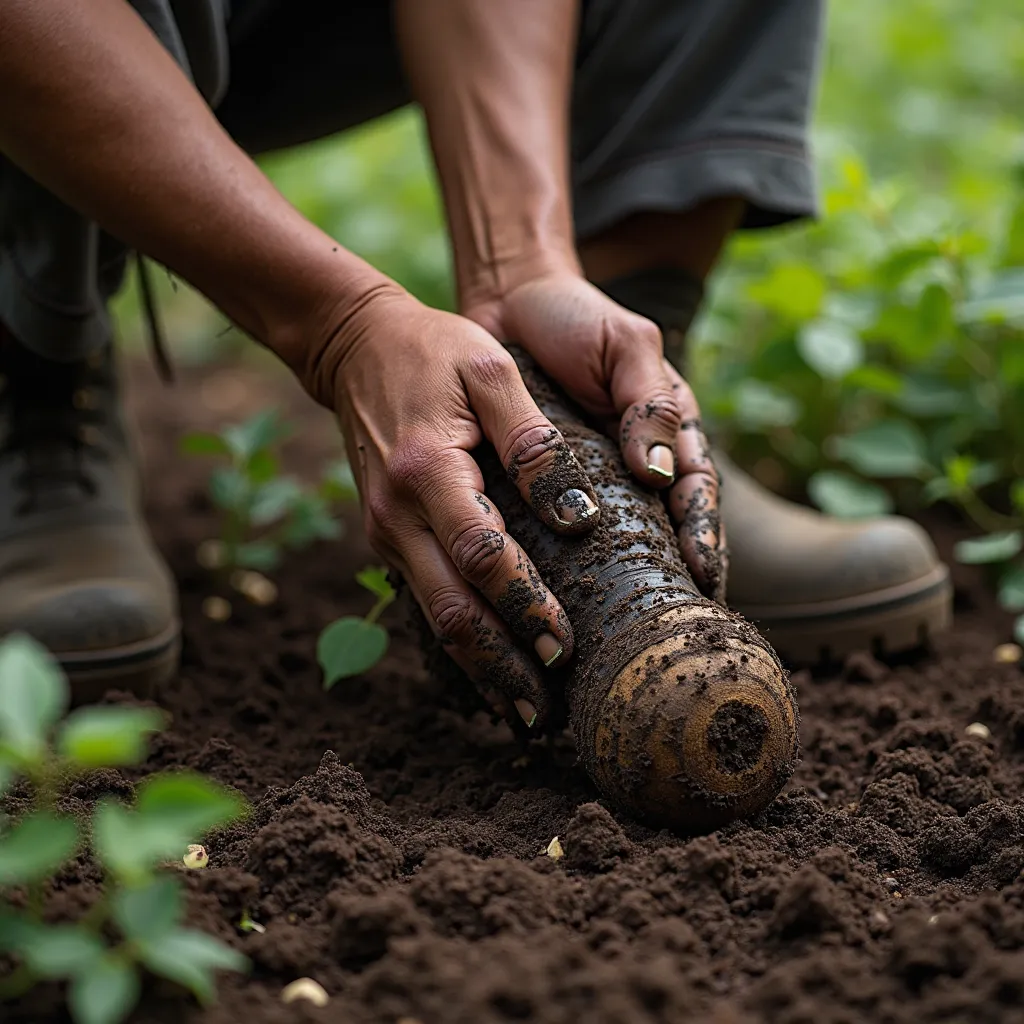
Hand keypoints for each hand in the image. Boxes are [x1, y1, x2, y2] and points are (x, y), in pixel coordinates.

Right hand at [318, 285, 600, 728]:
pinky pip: (423, 601)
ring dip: (478, 668)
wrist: (356, 347)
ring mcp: (385, 532)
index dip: (523, 605)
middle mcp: (396, 515)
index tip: (565, 645)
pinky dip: (456, 642)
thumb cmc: (435, 353)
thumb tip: (578, 519)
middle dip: (501, 664)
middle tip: (546, 712)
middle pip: (450, 610)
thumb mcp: (491, 372)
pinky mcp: (387, 537)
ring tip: (522, 713)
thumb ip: (534, 442)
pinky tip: (487, 671)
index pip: (481, 556)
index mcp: (427, 472)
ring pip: (433, 617)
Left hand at [465, 270, 725, 601]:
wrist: (509, 305)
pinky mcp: (542, 491)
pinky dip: (563, 569)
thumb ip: (648, 401)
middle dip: (673, 579)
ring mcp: (589, 483)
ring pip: (614, 544)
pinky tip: (559, 602)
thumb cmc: (577, 320)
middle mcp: (633, 467)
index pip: (695, 495)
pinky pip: (557, 536)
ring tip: (618, 632)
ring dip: (621, 585)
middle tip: (673, 626)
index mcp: (666, 434)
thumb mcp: (626, 347)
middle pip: (665, 533)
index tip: (705, 575)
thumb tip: (658, 473)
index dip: (704, 536)